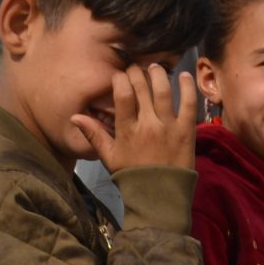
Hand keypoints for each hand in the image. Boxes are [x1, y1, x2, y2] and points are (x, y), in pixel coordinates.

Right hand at [75, 64, 200, 172]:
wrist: (159, 197)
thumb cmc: (132, 177)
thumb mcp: (109, 157)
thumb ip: (94, 134)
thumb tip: (75, 116)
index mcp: (127, 130)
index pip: (122, 94)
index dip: (121, 79)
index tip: (120, 75)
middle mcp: (147, 124)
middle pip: (142, 88)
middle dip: (137, 73)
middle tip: (136, 68)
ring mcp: (168, 126)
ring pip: (163, 91)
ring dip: (159, 74)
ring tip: (155, 67)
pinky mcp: (187, 131)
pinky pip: (188, 103)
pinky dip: (188, 87)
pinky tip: (185, 76)